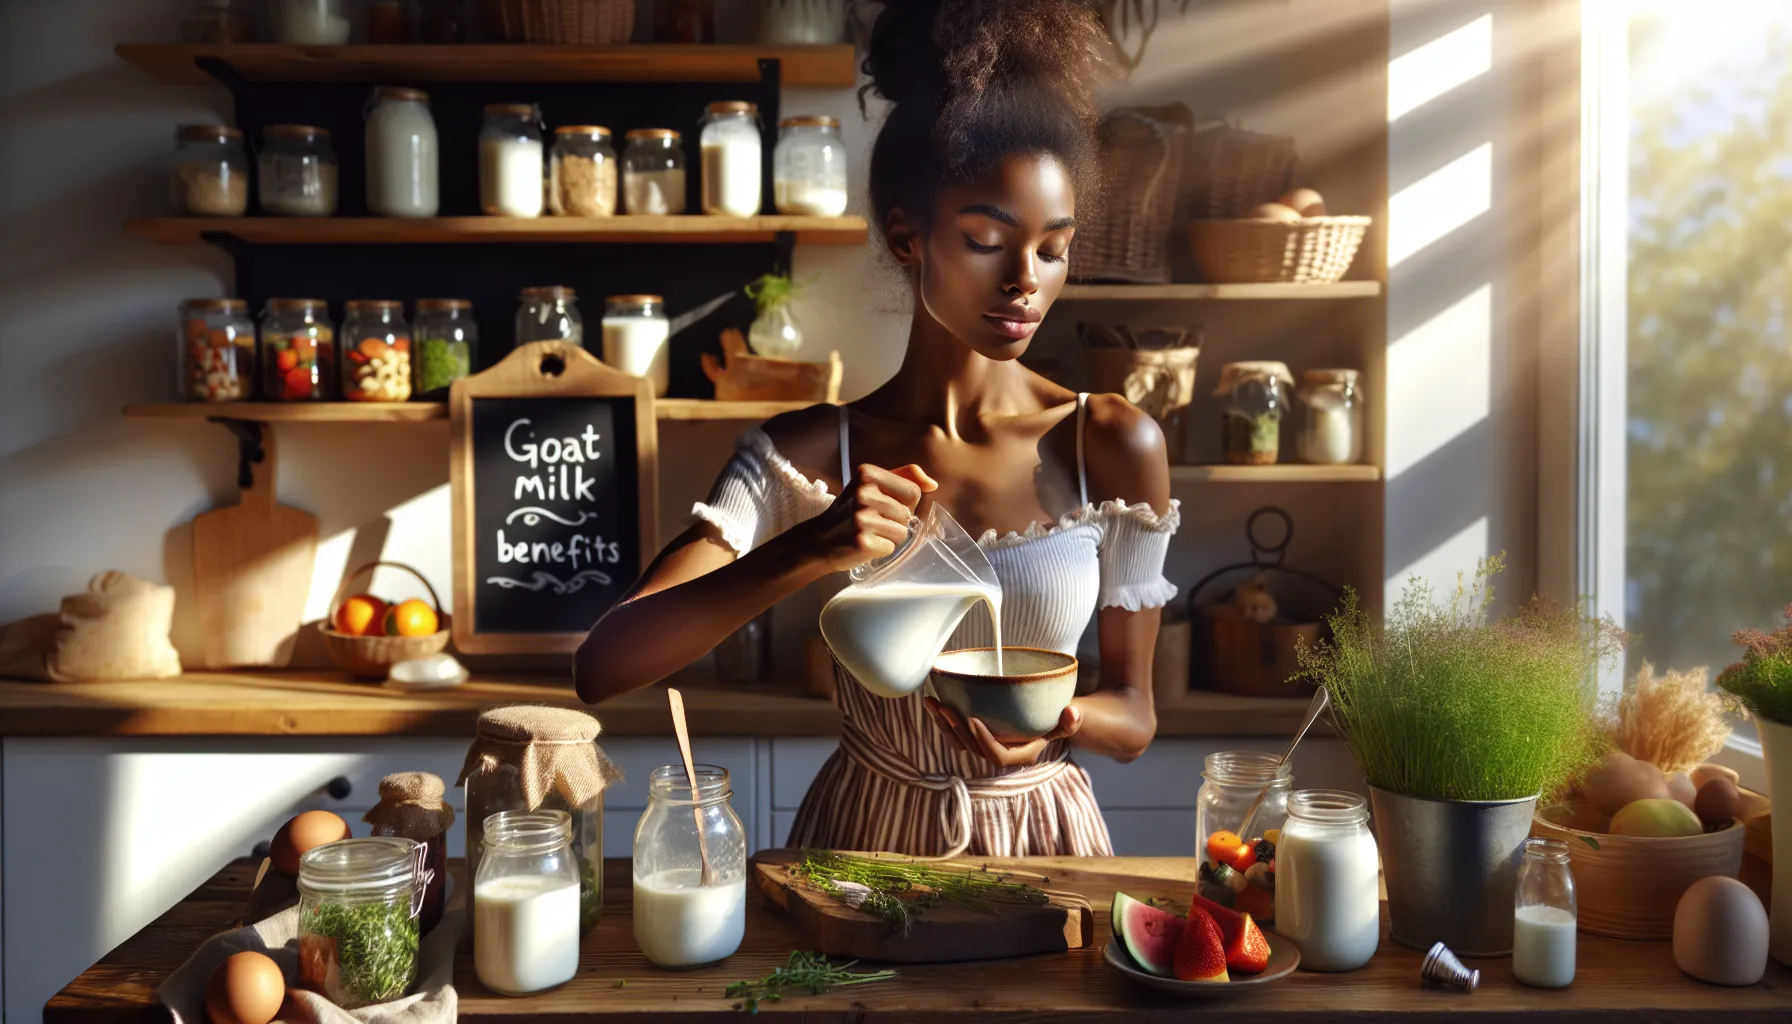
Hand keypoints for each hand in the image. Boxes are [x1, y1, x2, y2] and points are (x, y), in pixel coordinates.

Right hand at [804, 462, 937, 573]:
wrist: (819, 540)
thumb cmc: (850, 512)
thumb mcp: (872, 485)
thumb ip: (905, 477)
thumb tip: (932, 483)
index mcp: (866, 473)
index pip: (913, 491)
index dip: (904, 503)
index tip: (883, 506)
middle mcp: (862, 493)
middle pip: (907, 513)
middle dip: (895, 522)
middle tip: (871, 522)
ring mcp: (861, 518)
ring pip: (902, 532)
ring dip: (889, 537)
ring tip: (868, 533)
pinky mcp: (862, 541)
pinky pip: (891, 547)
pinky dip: (881, 550)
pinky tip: (864, 545)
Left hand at [924, 697, 1082, 767]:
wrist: (1045, 722)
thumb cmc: (1055, 721)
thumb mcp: (1066, 721)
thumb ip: (1070, 720)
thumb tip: (1072, 711)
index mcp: (1018, 756)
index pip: (997, 756)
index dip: (983, 740)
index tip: (972, 718)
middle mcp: (998, 754)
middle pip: (972, 748)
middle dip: (956, 729)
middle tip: (945, 706)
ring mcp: (984, 746)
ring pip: (958, 742)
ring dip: (943, 724)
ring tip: (931, 702)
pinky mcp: (974, 737)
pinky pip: (955, 734)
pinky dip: (943, 719)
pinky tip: (933, 702)